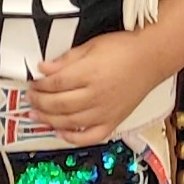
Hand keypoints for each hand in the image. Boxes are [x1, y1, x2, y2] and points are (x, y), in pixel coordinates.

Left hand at [29, 29, 167, 147]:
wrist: (152, 58)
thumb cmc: (124, 48)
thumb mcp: (92, 45)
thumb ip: (67, 59)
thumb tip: (44, 68)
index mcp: (90, 73)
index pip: (56, 83)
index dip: (40, 84)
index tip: (33, 81)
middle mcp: (96, 95)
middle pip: (59, 104)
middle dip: (39, 101)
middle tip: (31, 97)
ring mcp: (105, 111)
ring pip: (69, 122)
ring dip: (48, 119)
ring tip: (36, 114)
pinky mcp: (113, 121)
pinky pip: (89, 136)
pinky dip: (72, 137)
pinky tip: (60, 131)